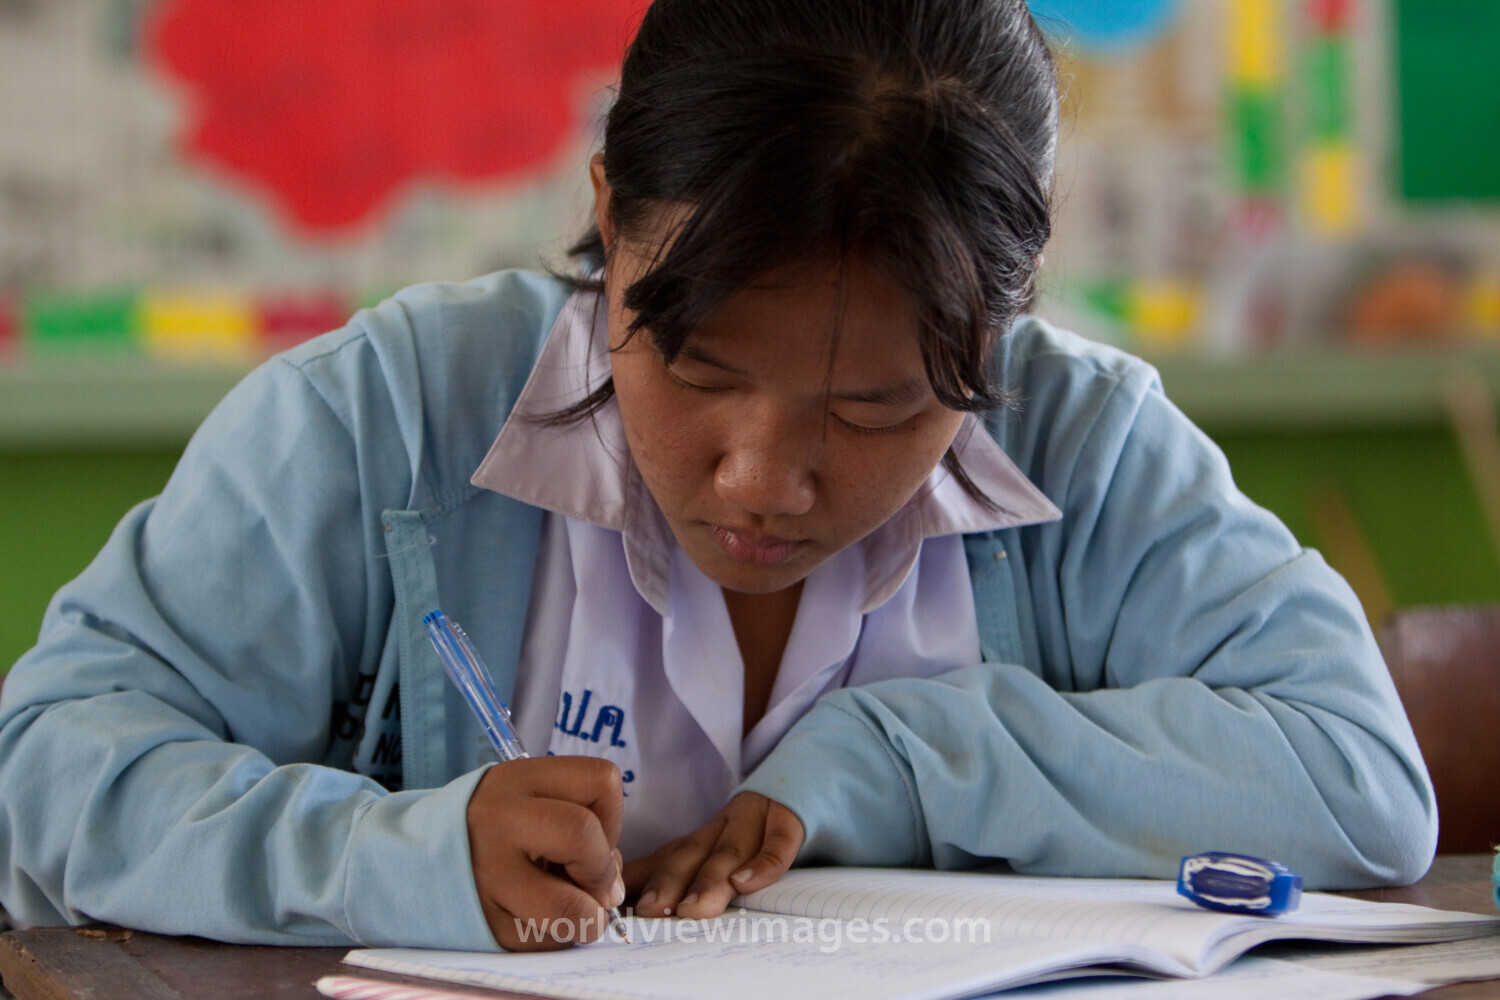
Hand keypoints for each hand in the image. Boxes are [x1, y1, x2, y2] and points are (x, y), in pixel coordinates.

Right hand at [466, 756, 625, 950]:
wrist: (416, 859)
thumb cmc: (497, 829)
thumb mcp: (532, 801)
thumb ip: (583, 828)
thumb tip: (612, 892)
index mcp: (520, 779)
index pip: (602, 782)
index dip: (613, 818)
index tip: (596, 834)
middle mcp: (499, 820)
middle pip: (583, 837)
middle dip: (602, 869)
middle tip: (593, 884)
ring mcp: (487, 875)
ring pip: (569, 909)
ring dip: (586, 916)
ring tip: (571, 907)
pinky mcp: (483, 924)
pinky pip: (545, 942)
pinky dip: (555, 936)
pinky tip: (537, 917)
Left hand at [624, 792, 803, 918]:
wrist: (816, 771)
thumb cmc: (767, 828)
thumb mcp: (725, 847)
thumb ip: (684, 871)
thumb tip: (627, 904)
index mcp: (707, 835)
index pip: (668, 859)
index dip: (643, 882)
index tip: (620, 910)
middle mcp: (725, 824)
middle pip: (691, 854)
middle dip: (668, 883)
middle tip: (649, 912)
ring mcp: (758, 818)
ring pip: (729, 850)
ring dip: (709, 879)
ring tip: (691, 908)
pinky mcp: (792, 816)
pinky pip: (779, 842)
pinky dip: (763, 863)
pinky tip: (746, 884)